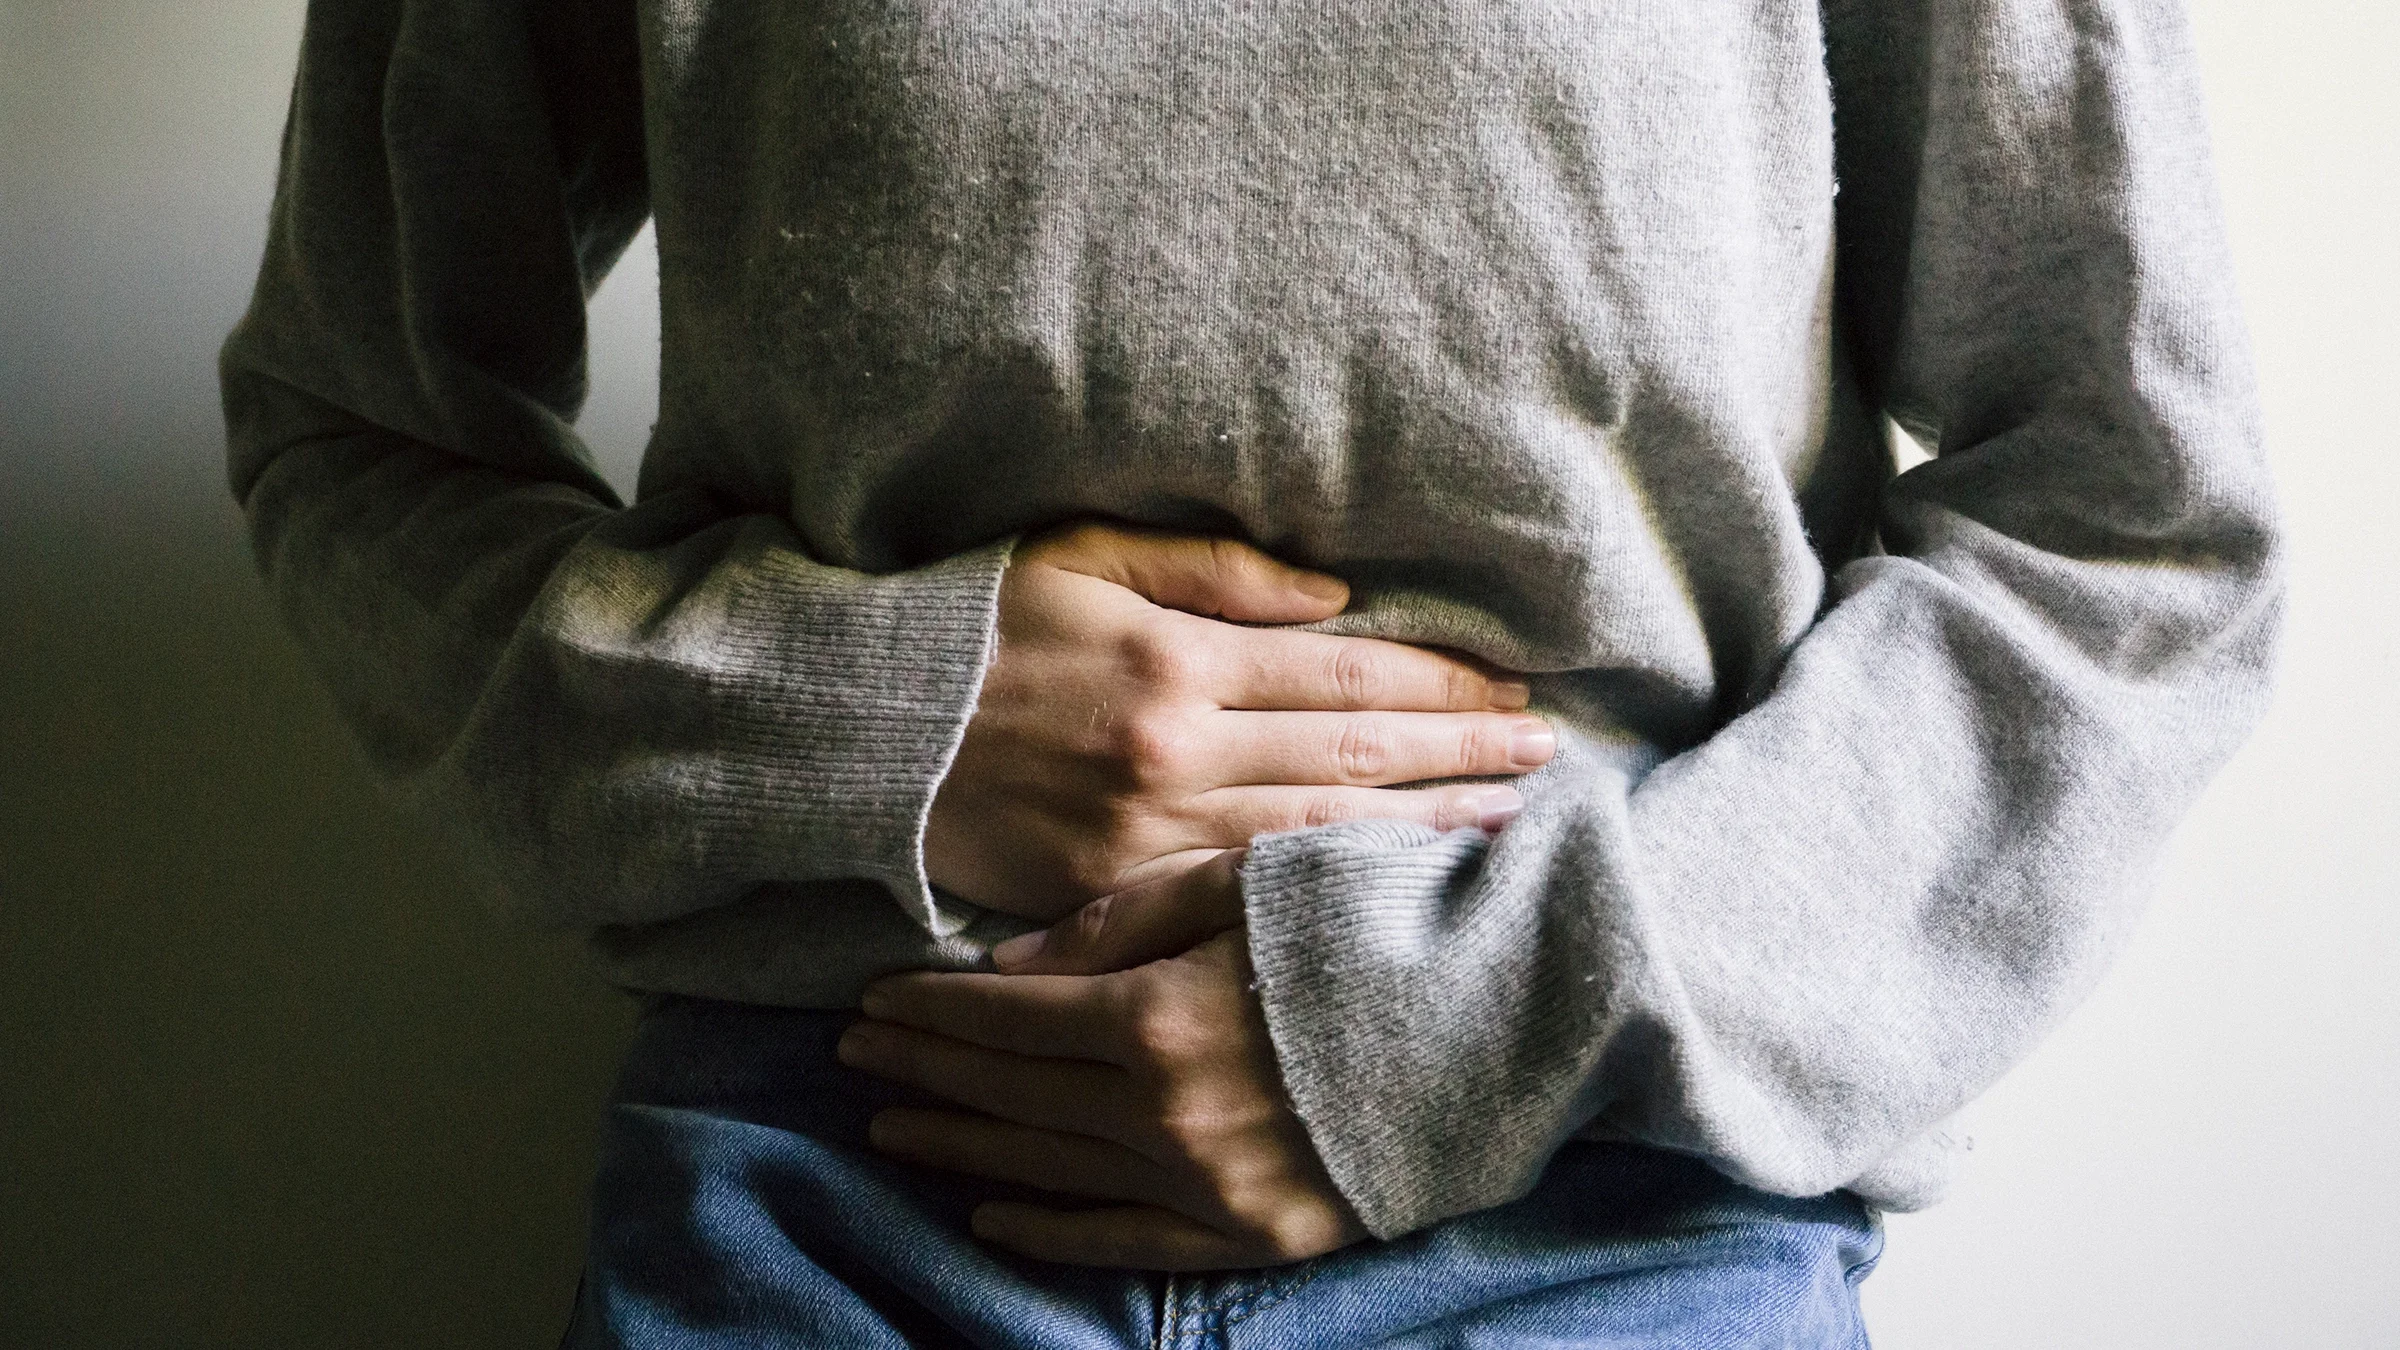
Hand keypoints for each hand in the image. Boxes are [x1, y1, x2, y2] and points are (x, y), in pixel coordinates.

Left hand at [843, 859, 1361, 1269]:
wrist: (1526, 1011)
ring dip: (961, 1151)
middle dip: (921, 1075)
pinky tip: (992, 1218)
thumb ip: (1122, 920)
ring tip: (892, 1131)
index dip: (927, 1012)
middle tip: (851, 1059)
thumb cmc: (1387, 916)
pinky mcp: (1260, 1235)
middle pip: (1008, 1099)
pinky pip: (1127, 1246)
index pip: (1003, 1021)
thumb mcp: (1253, 879)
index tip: (869, 1000)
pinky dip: (1052, 1232)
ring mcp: (1211, 1187)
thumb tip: (1007, 964)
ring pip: (1048, 1174)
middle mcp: (1166, 1117)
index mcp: (1155, 1018)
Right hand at [926, 521, 1551, 920]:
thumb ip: (1213, 572)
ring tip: (1505, 825)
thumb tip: (1334, 600)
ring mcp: (1143, 833)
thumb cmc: (975, 627)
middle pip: (1353, 759)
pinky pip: (1238, 895)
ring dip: (1420, 831)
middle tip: (1547, 758)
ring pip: (1316, 838)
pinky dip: (1322, 890)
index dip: (1438, 685)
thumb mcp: (1082, 557)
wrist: (855, 728)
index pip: (1344, 675)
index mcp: (1175, 658)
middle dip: (1461, 756)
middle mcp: (1173, 750)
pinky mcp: (1108, 893)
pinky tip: (1385, 889)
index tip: (1510, 690)